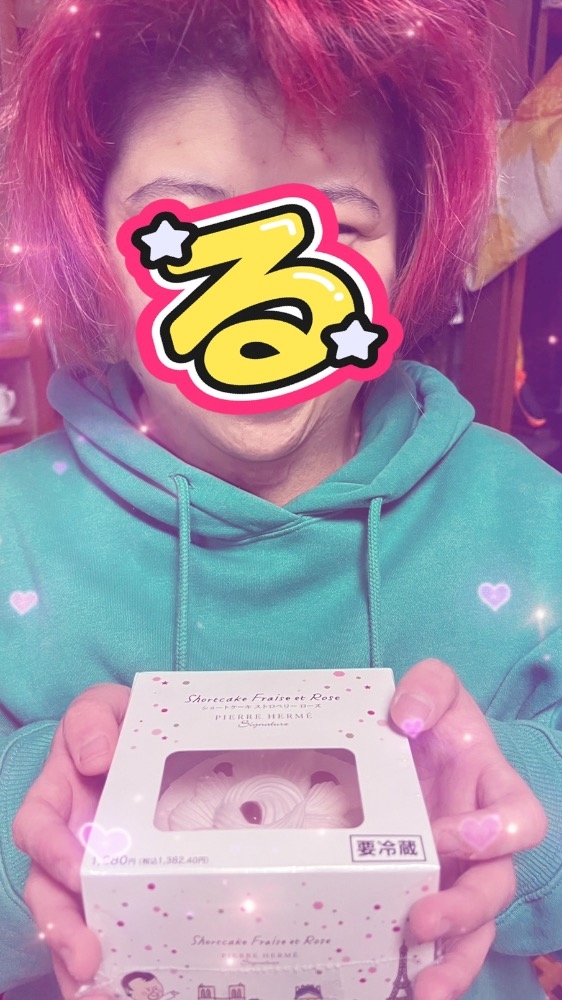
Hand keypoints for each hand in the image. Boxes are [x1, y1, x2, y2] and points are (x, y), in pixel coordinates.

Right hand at [13, 683, 130, 999]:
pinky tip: (137, 987)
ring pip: (73, 923)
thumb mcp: (105, 705)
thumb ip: (92, 718)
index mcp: (57, 797)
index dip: (51, 852)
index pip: (36, 827)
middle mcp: (68, 841)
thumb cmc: (122, 724)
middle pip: (48, 893)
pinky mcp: (123, 890)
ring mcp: (93, 871)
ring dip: (81, 961)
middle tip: (86, 958)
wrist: (158, 740)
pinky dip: (120, 963)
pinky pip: (114, 931)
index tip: (77, 872)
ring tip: (103, 993)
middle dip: (61, 928)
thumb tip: (93, 757)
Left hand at [389, 658, 547, 999]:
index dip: (495, 833)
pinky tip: (397, 988)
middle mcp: (484, 840)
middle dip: (465, 909)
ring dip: (453, 961)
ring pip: (475, 929)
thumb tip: (409, 718)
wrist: (411, 743)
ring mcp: (458, 872)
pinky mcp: (428, 892)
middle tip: (421, 921)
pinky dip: (424, 967)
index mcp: (495, 790)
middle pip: (497, 887)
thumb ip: (429, 688)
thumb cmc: (435, 718)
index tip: (449, 833)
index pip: (522, 820)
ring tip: (422, 991)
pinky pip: (439, 940)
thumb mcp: (437, 687)